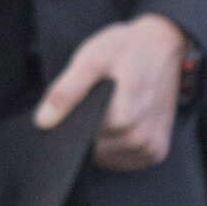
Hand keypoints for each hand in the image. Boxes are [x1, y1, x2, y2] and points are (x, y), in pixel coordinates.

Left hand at [39, 12, 192, 171]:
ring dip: (99, 141)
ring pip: (105, 158)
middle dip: (82, 132)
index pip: (76, 139)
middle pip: (91, 151)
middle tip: (88, 104)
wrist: (163, 45)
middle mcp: (140, 140)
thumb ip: (67, 91)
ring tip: (104, 111)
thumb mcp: (91, 58)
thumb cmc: (126, 49)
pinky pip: (123, 160)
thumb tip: (43, 121)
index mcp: (123, 119)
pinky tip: (114, 124)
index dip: (65, 125)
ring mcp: (150, 149)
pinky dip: (114, 147)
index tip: (70, 108)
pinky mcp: (156, 152)